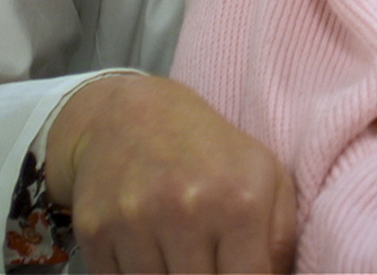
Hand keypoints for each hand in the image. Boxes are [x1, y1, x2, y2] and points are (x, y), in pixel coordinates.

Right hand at [45, 72, 296, 273]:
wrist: (133, 116)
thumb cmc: (212, 152)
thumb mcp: (266, 177)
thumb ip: (281, 240)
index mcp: (240, 201)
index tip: (236, 274)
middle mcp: (187, 211)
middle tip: (205, 262)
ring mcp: (136, 224)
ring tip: (179, 257)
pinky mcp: (95, 233)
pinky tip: (148, 256)